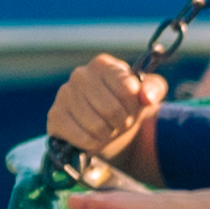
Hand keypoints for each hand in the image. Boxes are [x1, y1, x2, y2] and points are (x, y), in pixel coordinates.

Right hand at [44, 53, 159, 174]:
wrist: (106, 127)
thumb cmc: (126, 106)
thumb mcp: (146, 94)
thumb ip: (154, 88)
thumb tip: (146, 97)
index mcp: (103, 64)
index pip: (127, 88)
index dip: (133, 105)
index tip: (131, 107)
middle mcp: (80, 75)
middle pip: (111, 109)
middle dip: (121, 122)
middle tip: (119, 122)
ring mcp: (64, 94)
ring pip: (96, 125)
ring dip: (107, 134)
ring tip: (107, 130)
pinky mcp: (55, 116)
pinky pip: (81, 137)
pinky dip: (92, 144)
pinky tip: (93, 138)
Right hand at [67, 173, 209, 208]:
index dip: (115, 206)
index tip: (79, 201)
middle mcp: (203, 202)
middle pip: (147, 202)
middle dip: (108, 200)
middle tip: (69, 201)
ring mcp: (209, 203)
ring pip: (158, 201)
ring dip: (124, 201)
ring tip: (92, 201)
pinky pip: (173, 205)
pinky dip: (147, 204)